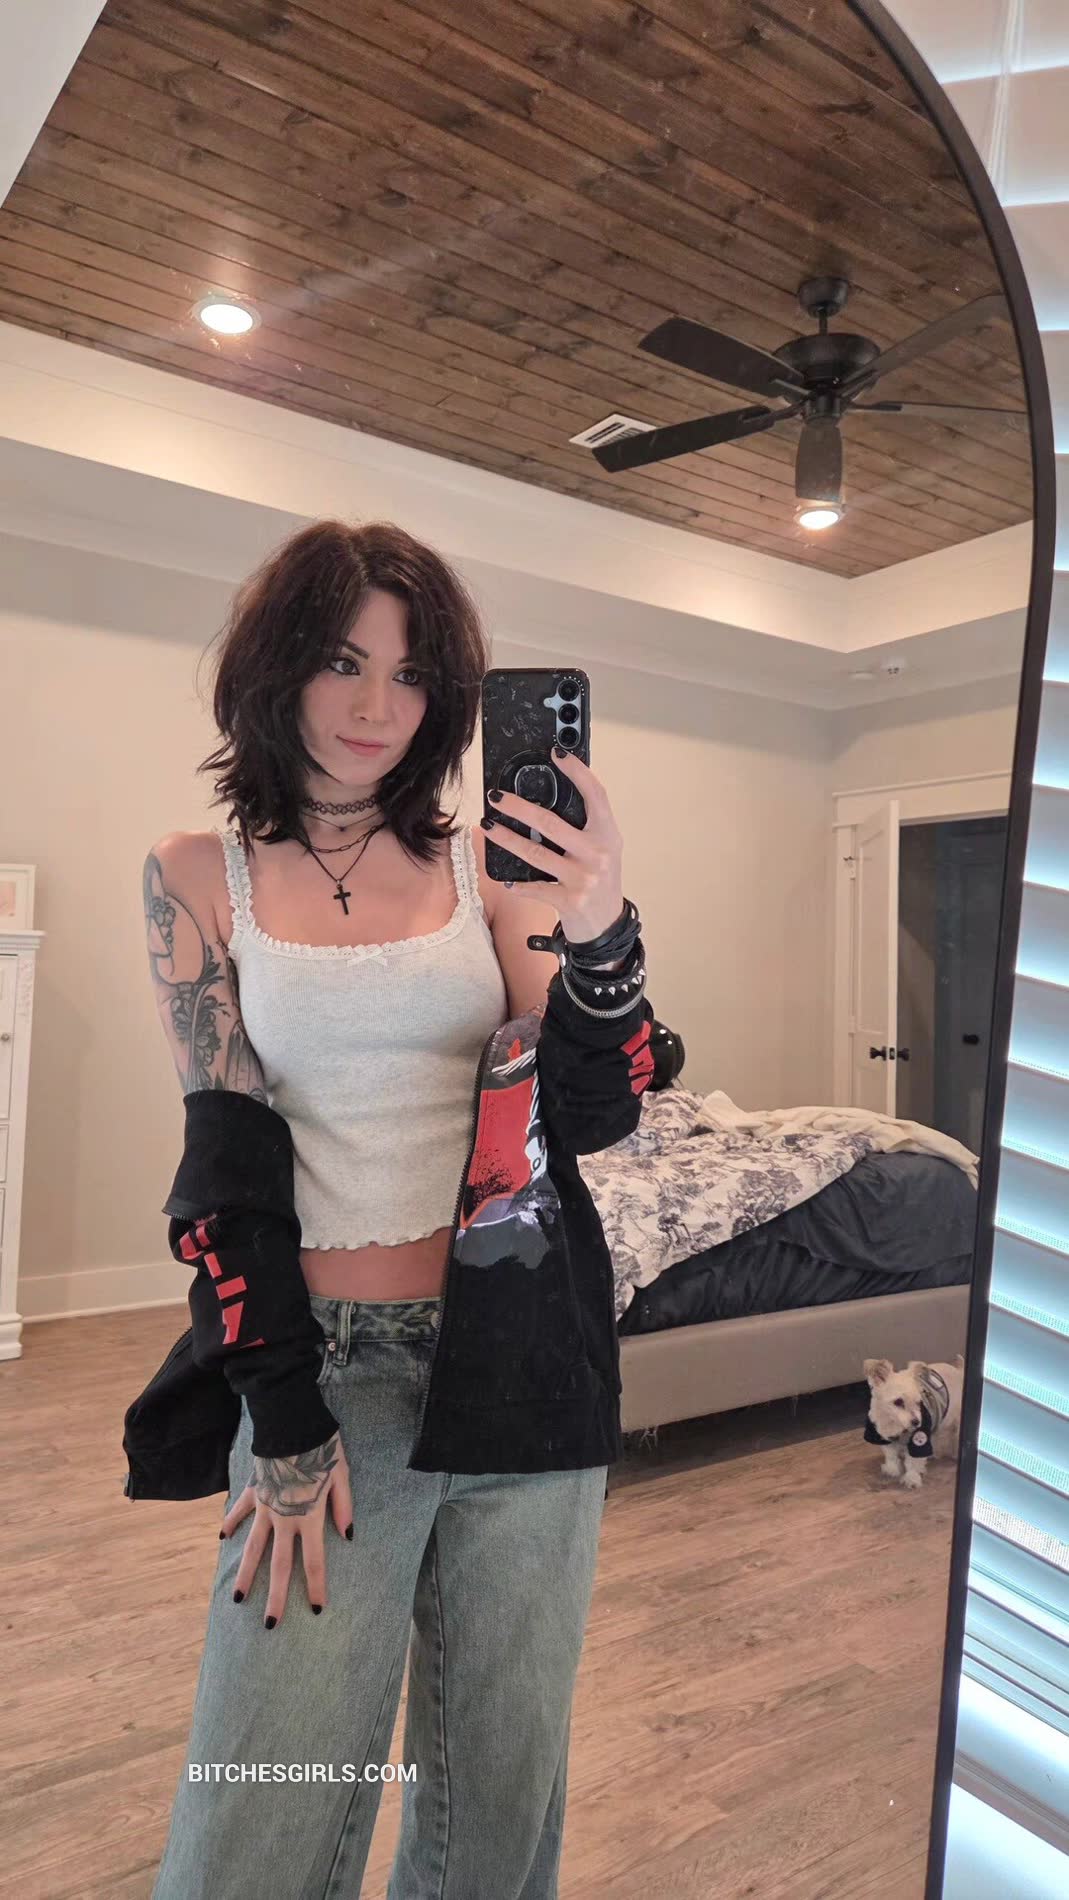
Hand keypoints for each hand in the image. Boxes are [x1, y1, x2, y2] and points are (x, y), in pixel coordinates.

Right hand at [221, 1431, 352, 1627]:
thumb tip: (348, 1535)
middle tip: (270, 1625)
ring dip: (246, 1574)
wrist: (291, 1423)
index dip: (315, 1587)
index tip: (315, 1610)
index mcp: (310, 1518)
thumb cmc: (322, 1448)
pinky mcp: (254, 1491)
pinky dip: (232, 1523)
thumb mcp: (342, 1476)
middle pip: (280, 1566)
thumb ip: (343, 1506)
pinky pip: (241, 1511)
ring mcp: (265, 1507)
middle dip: (276, 1597)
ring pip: (254, 1548)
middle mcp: (285, 1519)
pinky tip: (224, 1538)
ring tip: (237, 1598)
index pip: (314, 1562)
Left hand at [486, 749, 624, 945]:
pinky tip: (504, 878)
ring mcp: (583, 878)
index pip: (595, 795)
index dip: (577, 772)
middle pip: (551, 823)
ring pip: (535, 853)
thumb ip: (585, 826)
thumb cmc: (599, 880)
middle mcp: (598, 854)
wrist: (606, 925)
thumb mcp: (603, 849)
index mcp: (608, 834)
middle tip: (496, 796)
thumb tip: (550, 793)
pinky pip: (534, 887)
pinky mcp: (568, 900)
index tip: (557, 752)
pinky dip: (516, 883)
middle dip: (518, 807)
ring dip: (506, 838)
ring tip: (488, 826)